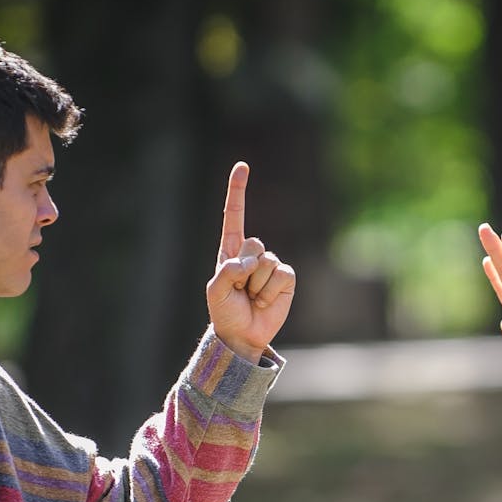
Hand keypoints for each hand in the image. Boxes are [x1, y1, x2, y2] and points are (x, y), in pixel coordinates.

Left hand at [206, 162, 295, 363]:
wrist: (243, 335)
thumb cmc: (225, 312)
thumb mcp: (215, 291)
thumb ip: (228, 271)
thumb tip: (251, 262)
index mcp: (231, 251)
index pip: (235, 215)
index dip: (238, 191)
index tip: (242, 167)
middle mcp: (253, 254)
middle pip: (254, 243)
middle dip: (245, 269)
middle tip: (240, 290)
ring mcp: (271, 265)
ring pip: (267, 262)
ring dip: (257, 285)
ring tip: (251, 298)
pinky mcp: (286, 279)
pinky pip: (282, 275)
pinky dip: (270, 291)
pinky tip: (264, 301)